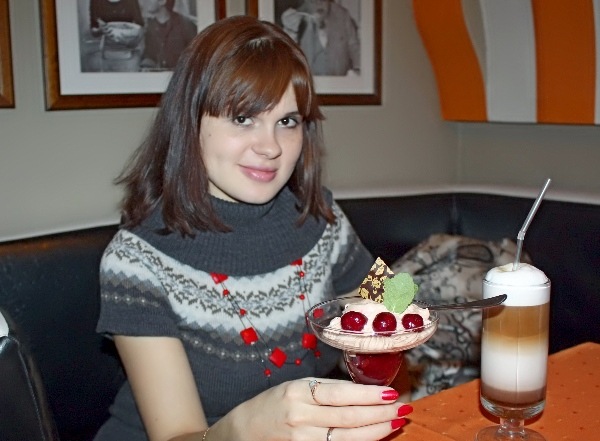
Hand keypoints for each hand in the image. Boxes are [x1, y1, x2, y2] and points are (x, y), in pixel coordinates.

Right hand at [212, 377, 410, 440]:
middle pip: (349, 418)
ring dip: (375, 431)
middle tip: (402, 408)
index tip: (390, 394)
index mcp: (297, 392)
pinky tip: (373, 438)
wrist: (240, 434)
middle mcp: (300, 417)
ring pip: (346, 438)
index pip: (341, 394)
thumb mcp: (292, 388)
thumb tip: (360, 392)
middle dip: (380, 414)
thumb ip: (322, 391)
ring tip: (395, 423)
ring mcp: (301, 440)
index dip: (369, 395)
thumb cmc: (268, 407)